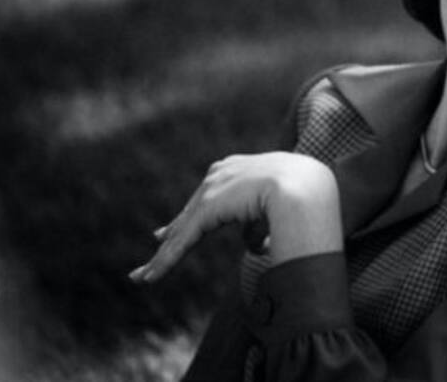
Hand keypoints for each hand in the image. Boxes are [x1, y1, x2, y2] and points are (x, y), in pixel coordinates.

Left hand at [130, 152, 341, 283]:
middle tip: (158, 242)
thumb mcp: (278, 209)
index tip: (176, 228)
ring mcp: (211, 191)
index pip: (210, 194)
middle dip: (173, 231)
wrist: (302, 185)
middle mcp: (220, 174)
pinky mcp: (206, 210)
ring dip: (164, 256)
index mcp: (239, 168)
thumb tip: (255, 247)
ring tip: (144, 276)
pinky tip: (150, 278)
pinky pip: (183, 241)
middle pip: (191, 211)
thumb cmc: (302, 195)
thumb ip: (261, 226)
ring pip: (183, 230)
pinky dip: (166, 261)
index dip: (194, 214)